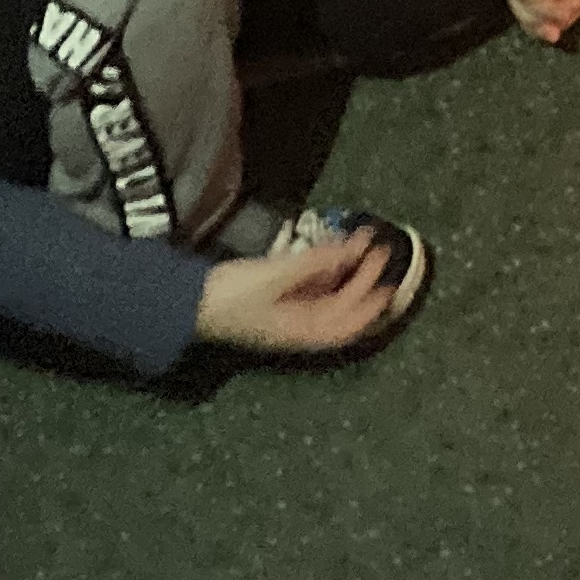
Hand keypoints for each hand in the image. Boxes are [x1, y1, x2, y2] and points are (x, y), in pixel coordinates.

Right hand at [195, 229, 411, 354]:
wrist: (188, 303)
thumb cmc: (230, 296)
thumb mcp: (274, 278)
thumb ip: (314, 265)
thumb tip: (350, 253)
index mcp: (301, 331)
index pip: (347, 323)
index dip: (372, 305)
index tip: (390, 280)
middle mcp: (300, 328)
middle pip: (343, 311)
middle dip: (366, 284)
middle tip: (380, 253)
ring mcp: (289, 316)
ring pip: (330, 298)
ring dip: (349, 275)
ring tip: (363, 247)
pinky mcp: (277, 302)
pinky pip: (314, 291)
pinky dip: (329, 274)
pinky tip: (335, 255)